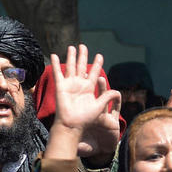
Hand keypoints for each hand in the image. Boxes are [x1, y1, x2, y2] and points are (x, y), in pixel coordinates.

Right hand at [45, 44, 120, 161]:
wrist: (72, 125)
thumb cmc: (86, 118)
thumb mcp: (100, 107)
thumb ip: (107, 97)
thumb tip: (117, 92)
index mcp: (89, 88)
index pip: (93, 72)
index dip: (97, 64)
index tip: (100, 55)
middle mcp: (79, 84)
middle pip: (82, 66)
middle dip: (83, 56)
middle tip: (83, 46)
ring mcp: (69, 84)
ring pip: (70, 67)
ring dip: (71, 57)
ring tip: (72, 47)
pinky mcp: (60, 86)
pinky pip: (58, 73)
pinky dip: (55, 64)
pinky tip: (53, 55)